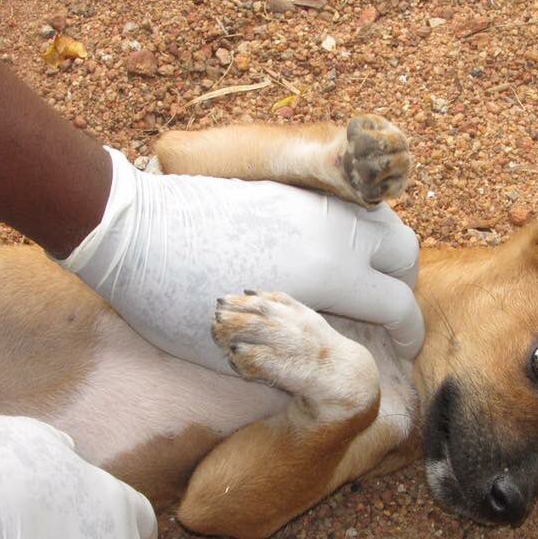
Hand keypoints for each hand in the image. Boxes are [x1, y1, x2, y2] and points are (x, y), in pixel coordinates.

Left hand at [59, 148, 423, 373]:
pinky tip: (330, 258)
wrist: (128, 232)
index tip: (404, 349)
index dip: (409, 332)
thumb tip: (336, 345)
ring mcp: (308, 203)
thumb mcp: (244, 350)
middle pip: (403, 252)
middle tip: (390, 315)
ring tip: (365, 283)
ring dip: (383, 254)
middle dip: (406, 286)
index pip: (398, 304)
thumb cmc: (173, 302)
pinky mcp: (285, 188)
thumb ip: (304, 344)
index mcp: (327, 273)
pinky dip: (355, 234)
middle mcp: (329, 230)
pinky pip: (344, 208)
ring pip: (379, 220)